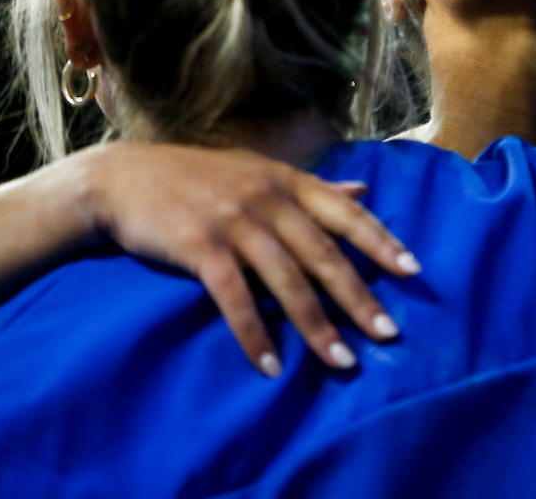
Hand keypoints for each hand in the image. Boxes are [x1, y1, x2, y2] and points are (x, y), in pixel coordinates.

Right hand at [78, 141, 419, 375]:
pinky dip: (254, 334)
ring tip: (341, 360)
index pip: (343, 212)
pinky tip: (271, 364)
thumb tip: (364, 193)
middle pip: (322, 253)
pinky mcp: (199, 246)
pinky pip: (235, 297)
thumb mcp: (256, 170)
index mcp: (284, 179)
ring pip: (286, 280)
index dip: (380, 241)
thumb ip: (310, 187)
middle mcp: (265, 197)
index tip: (413, 271)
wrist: (122, 178)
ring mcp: (233, 221)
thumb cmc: (195, 177)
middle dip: (358, 296)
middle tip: (388, 333)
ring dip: (316, 325)